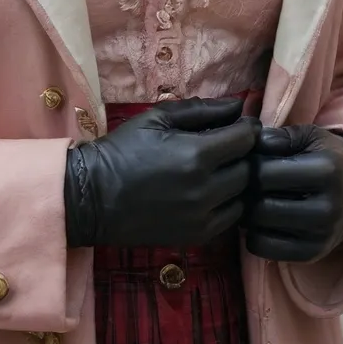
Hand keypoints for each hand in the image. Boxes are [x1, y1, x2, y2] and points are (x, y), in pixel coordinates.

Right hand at [64, 96, 261, 249]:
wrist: (94, 196)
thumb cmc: (124, 149)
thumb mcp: (157, 118)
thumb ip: (201, 110)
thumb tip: (238, 106)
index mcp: (197, 154)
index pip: (245, 139)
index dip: (247, 128)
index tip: (241, 124)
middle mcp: (206, 189)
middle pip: (248, 168)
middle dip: (242, 153)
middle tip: (228, 146)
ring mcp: (203, 217)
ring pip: (243, 194)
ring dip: (237, 179)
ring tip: (220, 169)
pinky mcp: (198, 236)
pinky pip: (231, 218)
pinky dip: (228, 203)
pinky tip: (211, 192)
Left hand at [243, 124, 342, 262]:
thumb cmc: (329, 157)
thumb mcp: (311, 137)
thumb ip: (281, 136)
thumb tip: (253, 141)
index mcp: (326, 172)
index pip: (265, 173)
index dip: (248, 165)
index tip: (248, 160)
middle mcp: (325, 208)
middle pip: (260, 205)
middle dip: (245, 192)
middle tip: (243, 182)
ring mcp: (320, 236)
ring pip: (258, 228)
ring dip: (246, 213)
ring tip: (251, 198)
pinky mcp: (312, 254)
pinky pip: (264, 249)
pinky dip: (253, 234)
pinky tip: (260, 220)